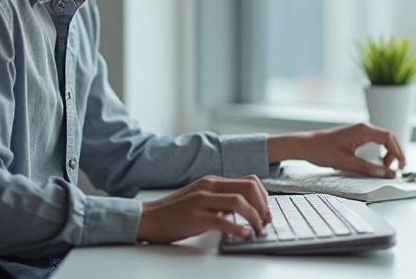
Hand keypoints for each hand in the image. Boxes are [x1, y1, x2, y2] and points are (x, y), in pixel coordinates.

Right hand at [136, 175, 271, 243]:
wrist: (149, 218)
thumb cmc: (174, 211)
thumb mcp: (200, 198)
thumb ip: (220, 199)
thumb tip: (242, 207)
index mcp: (212, 181)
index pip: (249, 181)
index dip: (264, 197)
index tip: (266, 212)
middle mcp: (209, 186)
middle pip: (248, 188)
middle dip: (263, 206)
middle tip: (265, 221)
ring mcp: (202, 201)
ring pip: (239, 202)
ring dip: (255, 217)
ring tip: (258, 230)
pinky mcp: (195, 217)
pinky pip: (222, 221)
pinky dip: (238, 228)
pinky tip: (244, 235)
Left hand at [268, 123, 404, 178]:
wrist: (305, 146)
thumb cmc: (322, 151)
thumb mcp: (347, 163)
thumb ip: (369, 169)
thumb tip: (387, 174)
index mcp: (363, 130)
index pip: (389, 137)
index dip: (398, 152)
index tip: (400, 166)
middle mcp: (363, 128)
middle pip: (388, 137)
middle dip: (395, 153)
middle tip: (396, 169)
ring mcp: (359, 131)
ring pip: (382, 139)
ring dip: (387, 153)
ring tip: (385, 167)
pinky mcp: (355, 136)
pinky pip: (373, 141)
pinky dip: (379, 151)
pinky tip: (377, 162)